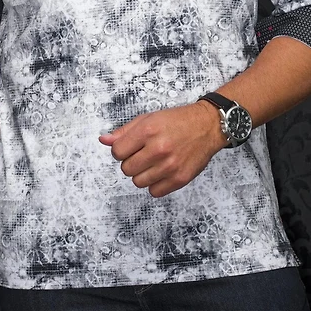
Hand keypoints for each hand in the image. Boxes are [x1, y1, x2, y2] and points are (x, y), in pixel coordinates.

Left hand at [98, 100, 226, 197]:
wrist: (207, 126)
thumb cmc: (177, 121)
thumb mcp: (149, 119)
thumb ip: (124, 131)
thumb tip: (103, 140)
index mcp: (148, 131)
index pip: (117, 152)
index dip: (121, 150)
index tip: (129, 148)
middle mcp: (158, 149)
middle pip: (126, 169)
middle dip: (131, 162)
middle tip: (144, 154)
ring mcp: (170, 166)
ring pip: (138, 182)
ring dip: (143, 174)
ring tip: (154, 162)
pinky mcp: (180, 179)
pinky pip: (154, 192)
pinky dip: (155, 184)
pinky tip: (162, 171)